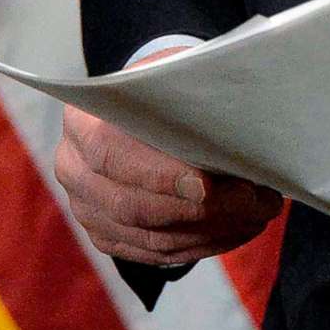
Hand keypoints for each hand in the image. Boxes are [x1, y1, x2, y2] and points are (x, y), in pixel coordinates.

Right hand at [54, 51, 282, 268]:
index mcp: (81, 120)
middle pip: (131, 204)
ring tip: (256, 214)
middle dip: (199, 210)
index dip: (158, 175)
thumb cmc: (161, 90)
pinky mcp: (106, 236)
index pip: (110, 153)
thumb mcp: (171, 76)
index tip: (207, 185)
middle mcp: (73, 168)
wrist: (139, 109)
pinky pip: (154, 253)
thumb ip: (190, 96)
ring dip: (210, 231)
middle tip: (252, 202)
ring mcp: (86, 208)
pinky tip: (237, 229)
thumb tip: (238, 127)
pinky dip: (201, 245)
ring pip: (148, 236)